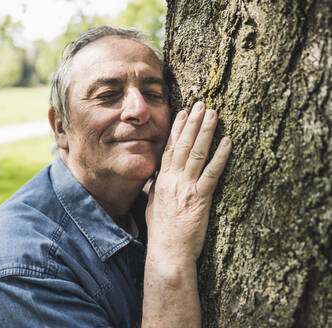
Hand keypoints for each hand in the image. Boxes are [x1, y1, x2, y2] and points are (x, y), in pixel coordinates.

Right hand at [146, 101, 231, 265]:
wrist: (167, 252)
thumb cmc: (161, 231)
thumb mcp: (153, 204)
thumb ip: (156, 186)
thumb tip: (156, 174)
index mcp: (161, 181)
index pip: (169, 149)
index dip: (176, 129)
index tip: (183, 113)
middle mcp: (173, 180)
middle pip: (183, 145)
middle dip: (193, 123)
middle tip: (202, 104)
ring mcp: (187, 188)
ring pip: (197, 154)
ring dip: (206, 132)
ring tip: (214, 114)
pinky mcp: (201, 199)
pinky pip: (212, 173)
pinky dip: (221, 157)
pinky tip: (228, 142)